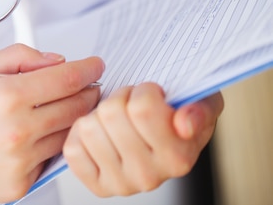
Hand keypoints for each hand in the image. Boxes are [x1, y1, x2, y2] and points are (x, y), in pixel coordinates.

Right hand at [0, 44, 103, 204]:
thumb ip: (15, 59)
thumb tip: (52, 60)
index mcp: (4, 96)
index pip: (67, 78)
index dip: (88, 67)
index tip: (94, 64)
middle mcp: (17, 131)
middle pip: (77, 107)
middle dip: (88, 91)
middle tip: (85, 85)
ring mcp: (20, 163)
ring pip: (69, 135)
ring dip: (72, 119)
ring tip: (57, 109)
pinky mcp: (18, 186)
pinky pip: (49, 161)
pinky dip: (49, 145)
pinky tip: (33, 136)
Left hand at [63, 82, 223, 196]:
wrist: (164, 137)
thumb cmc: (179, 114)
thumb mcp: (202, 103)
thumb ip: (200, 109)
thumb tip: (184, 123)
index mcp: (178, 158)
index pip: (141, 109)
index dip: (143, 90)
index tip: (151, 94)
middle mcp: (149, 177)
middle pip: (111, 114)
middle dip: (119, 98)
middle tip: (131, 104)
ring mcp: (120, 184)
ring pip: (88, 128)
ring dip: (98, 114)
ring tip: (117, 119)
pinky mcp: (96, 185)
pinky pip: (72, 148)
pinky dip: (80, 132)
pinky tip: (100, 132)